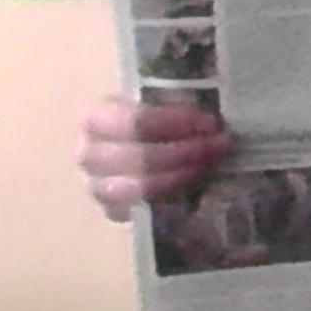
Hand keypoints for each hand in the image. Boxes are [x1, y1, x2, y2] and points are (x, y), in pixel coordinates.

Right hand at [75, 93, 226, 219]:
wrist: (147, 147)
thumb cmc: (159, 119)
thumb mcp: (165, 101)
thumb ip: (180, 99)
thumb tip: (212, 109)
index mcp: (99, 118)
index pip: (133, 121)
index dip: (173, 122)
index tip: (210, 122)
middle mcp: (90, 153)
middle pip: (138, 157)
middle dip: (185, 152)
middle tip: (220, 145)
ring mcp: (98, 186)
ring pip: (137, 188)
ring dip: (181, 176)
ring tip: (210, 166)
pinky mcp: (113, 211)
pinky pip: (141, 210)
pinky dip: (172, 198)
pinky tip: (197, 186)